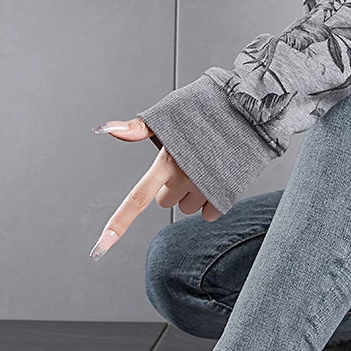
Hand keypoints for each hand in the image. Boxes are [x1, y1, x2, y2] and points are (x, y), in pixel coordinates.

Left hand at [89, 118, 221, 259]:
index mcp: (167, 161)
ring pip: (187, 208)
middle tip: (183, 164)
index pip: (137, 198)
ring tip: (203, 167)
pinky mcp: (226, 194)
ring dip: (191, 194)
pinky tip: (216, 179)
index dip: (120, 222)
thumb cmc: (208, 107)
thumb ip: (139, 128)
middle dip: (170, 188)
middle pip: (165, 202)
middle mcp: (185, 178)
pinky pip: (209, 213)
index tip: (104, 243)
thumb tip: (109, 129)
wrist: (246, 108)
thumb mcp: (169, 113)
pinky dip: (210, 201)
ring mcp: (206, 188)